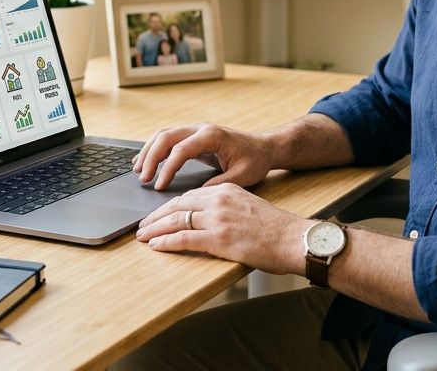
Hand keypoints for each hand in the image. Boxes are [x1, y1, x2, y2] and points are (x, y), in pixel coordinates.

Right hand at [132, 122, 274, 190]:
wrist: (264, 147)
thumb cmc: (254, 160)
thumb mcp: (242, 176)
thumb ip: (219, 184)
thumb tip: (195, 196)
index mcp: (212, 136)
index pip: (181, 149)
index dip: (168, 168)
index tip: (159, 185)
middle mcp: (201, 128)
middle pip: (167, 137)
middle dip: (151, 157)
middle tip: (142, 178)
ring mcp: (195, 130)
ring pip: (164, 134)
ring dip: (149, 151)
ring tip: (137, 170)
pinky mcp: (193, 136)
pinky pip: (168, 138)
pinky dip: (154, 149)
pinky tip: (144, 161)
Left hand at [136, 183, 306, 274]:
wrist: (294, 239)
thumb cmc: (276, 228)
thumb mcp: (248, 206)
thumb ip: (227, 208)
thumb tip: (207, 219)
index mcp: (226, 190)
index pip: (189, 196)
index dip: (169, 206)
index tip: (158, 214)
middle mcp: (219, 200)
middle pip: (178, 205)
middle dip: (156, 216)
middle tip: (142, 225)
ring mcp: (218, 219)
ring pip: (176, 221)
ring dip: (155, 229)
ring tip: (142, 236)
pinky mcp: (219, 239)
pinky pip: (184, 239)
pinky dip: (166, 242)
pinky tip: (156, 246)